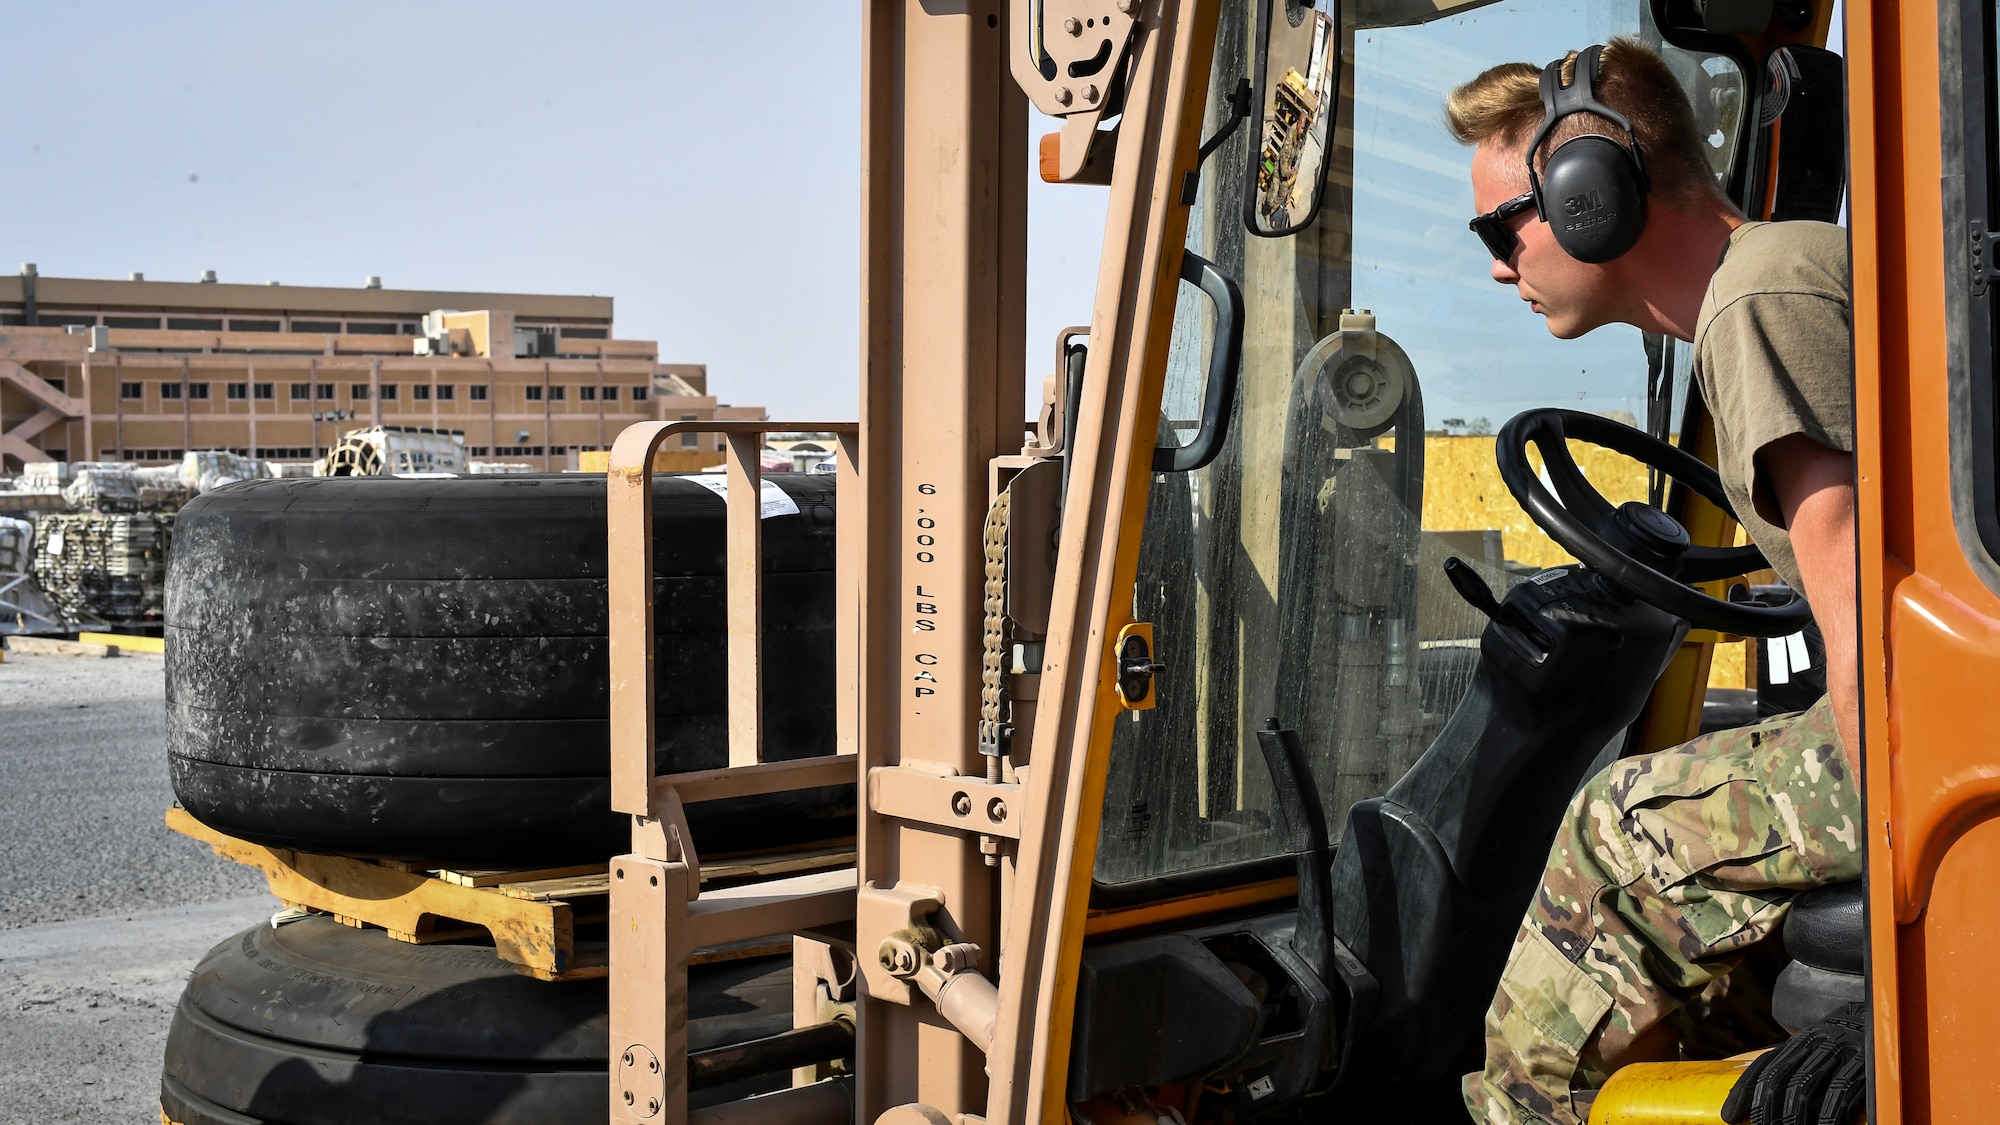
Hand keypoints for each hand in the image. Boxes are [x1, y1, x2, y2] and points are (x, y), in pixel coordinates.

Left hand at [1720, 1001, 1867, 1124]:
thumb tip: (1764, 1098)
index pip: (1765, 1067)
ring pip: (1806, 1086)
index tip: (1729, 1116)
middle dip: (1767, 1110)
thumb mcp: (1821, 1047)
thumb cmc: (1851, 1043)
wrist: (1893, 1016)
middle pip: (1782, 1079)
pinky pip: (1842, 1092)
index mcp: (1801, 1040)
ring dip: (1793, 1117)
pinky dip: (1830, 1114)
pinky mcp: (1868, 1064)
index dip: (1744, 1092)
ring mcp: (1842, 1051)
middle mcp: (1817, 1042)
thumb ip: (1798, 1065)